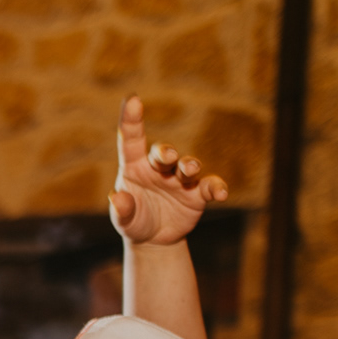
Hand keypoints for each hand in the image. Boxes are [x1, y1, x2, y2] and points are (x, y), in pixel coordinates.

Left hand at [109, 95, 226, 246]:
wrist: (154, 239)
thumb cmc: (134, 221)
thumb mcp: (123, 220)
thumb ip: (120, 209)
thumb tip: (117, 199)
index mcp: (135, 167)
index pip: (131, 140)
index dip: (131, 120)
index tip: (132, 99)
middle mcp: (159, 168)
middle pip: (163, 152)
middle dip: (166, 152)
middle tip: (168, 157)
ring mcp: (180, 179)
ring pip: (188, 165)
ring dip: (190, 165)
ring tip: (189, 169)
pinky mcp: (198, 193)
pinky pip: (210, 186)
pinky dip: (217, 188)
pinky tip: (220, 194)